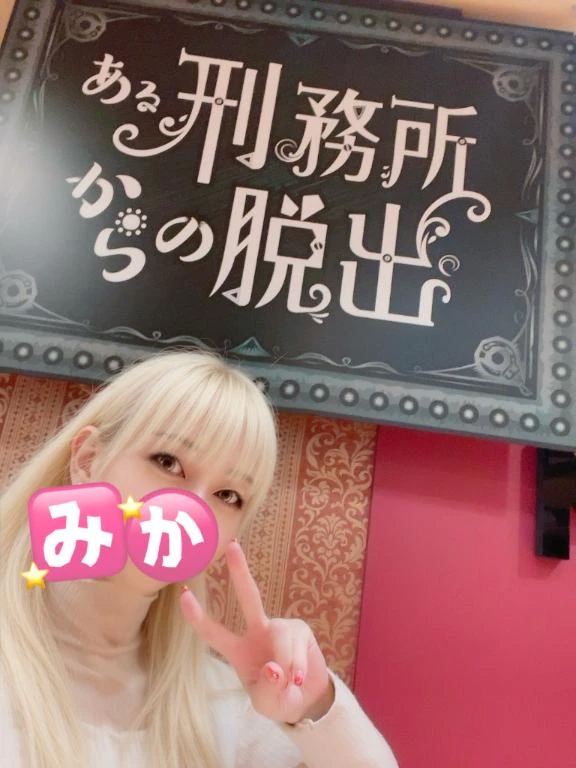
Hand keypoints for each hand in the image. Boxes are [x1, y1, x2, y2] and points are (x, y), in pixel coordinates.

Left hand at [179, 540, 334, 723]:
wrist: (307, 701)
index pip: (214, 631)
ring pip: (280, 635)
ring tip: (290, 683)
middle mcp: (257, 632)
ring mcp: (280, 628)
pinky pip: (297, 645)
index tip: (181, 594)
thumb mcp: (266, 703)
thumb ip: (266, 689)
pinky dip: (298, 665)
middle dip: (241, 571)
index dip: (197, 616)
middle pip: (249, 596)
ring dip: (286, 662)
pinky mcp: (300, 630)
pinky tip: (299, 678)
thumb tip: (273, 667)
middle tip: (232, 545)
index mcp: (238, 650)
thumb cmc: (278, 699)